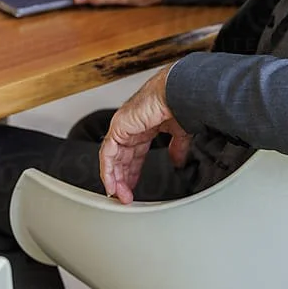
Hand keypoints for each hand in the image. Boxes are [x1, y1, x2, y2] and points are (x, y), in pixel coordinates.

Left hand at [99, 66, 192, 203]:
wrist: (178, 92)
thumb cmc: (180, 103)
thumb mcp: (180, 132)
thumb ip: (176, 147)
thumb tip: (177, 161)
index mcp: (145, 124)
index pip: (134, 152)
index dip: (133, 170)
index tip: (134, 185)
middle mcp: (132, 125)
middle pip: (121, 157)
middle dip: (123, 178)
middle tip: (125, 196)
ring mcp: (123, 126)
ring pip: (112, 157)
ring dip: (115, 178)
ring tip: (119, 195)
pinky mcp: (118, 127)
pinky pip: (107, 153)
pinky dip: (108, 170)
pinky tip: (112, 185)